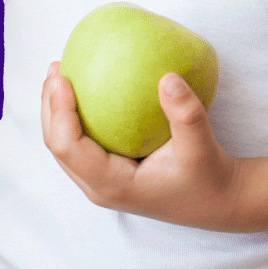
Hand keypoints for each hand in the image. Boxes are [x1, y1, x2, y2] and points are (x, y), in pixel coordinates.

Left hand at [40, 61, 244, 231]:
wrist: (217, 201)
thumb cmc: (208, 177)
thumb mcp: (201, 147)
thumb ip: (186, 114)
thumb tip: (167, 77)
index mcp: (113, 184)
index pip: (69, 147)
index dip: (58, 112)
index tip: (61, 77)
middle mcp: (100, 187)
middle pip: (58, 146)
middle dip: (50, 107)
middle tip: (56, 67)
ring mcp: (103, 182)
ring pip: (66, 146)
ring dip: (58, 111)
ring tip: (61, 74)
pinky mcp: (110, 173)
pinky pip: (82, 144)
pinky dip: (76, 117)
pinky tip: (88, 90)